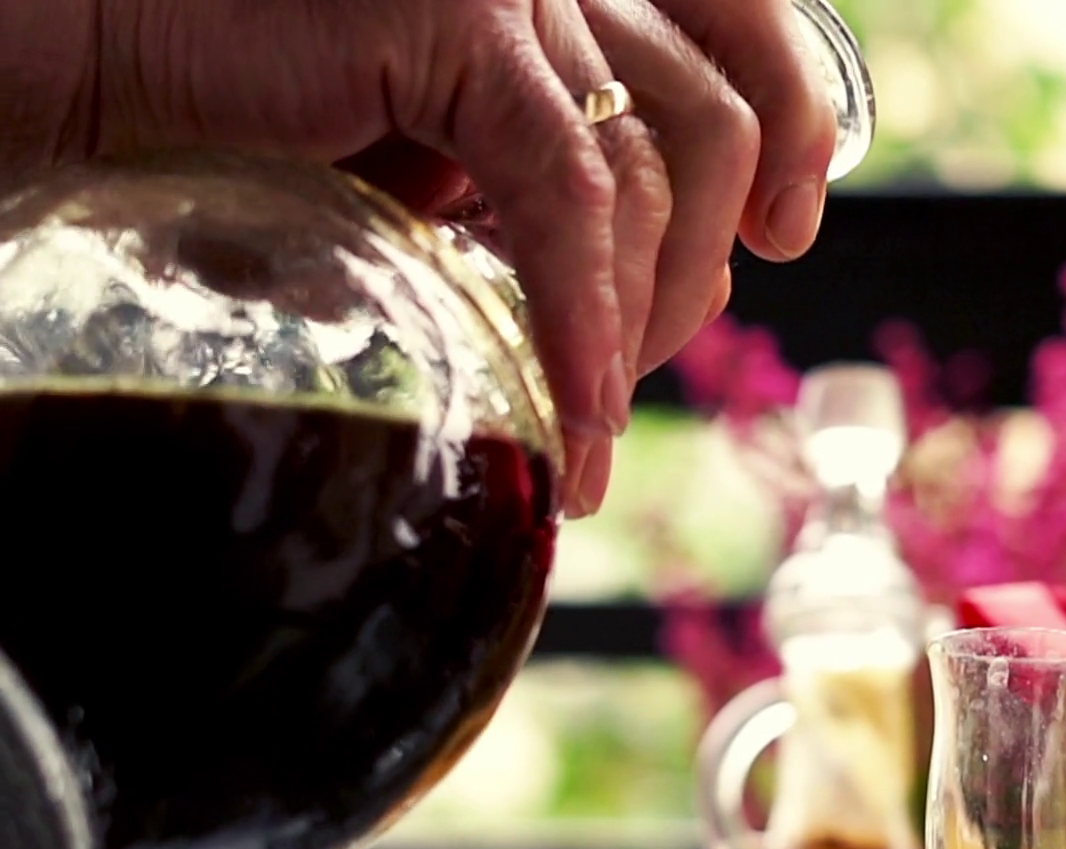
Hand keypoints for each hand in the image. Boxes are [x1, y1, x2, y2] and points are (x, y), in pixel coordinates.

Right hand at [0, 0, 837, 515]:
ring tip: (591, 423)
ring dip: (642, 318)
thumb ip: (539, 184)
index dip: (792, 129)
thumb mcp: (440, 156)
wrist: (103, 78)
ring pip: (654, 168)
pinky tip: (580, 411)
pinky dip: (583, 318)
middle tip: (641, 377)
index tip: (788, 233)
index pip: (737, 36)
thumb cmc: (254, 126)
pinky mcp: (456, 26)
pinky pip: (565, 196)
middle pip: (712, 121)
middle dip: (697, 271)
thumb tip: (639, 288)